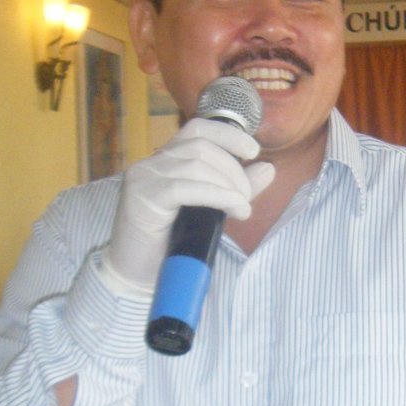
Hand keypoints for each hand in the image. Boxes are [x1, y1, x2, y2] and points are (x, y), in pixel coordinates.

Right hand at [100, 116, 274, 294]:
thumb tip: (268, 168)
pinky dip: (217, 196)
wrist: (137, 277)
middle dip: (233, 170)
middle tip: (247, 197)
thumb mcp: (210, 211)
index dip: (228, 134)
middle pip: (201, 146)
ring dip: (228, 184)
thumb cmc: (171, 245)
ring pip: (195, 165)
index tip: (253, 151)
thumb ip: (235, 188)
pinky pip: (186, 188)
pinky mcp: (142, 198)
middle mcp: (151, 164)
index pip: (197, 129)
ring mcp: (144, 178)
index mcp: (165, 161)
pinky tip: (234, 208)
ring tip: (242, 208)